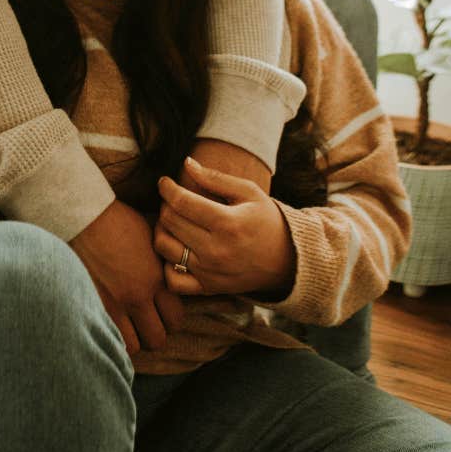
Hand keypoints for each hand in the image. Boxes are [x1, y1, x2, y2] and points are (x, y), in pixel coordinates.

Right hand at [69, 200, 176, 355]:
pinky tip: (109, 325)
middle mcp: (137, 296)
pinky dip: (111, 336)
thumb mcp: (150, 237)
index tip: (162, 312)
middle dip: (153, 332)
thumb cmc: (118, 220)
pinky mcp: (92, 305)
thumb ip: (162, 264)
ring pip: (133, 346)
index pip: (175, 319)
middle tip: (145, 322)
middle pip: (157, 339)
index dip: (170, 319)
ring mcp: (113, 304)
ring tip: (126, 325)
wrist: (83, 215)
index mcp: (156, 278)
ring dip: (131, 338)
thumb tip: (174, 274)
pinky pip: (107, 338)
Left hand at [154, 157, 295, 297]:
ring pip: (164, 248)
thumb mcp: (249, 192)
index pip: (181, 202)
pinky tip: (177, 250)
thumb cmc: (267, 220)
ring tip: (172, 221)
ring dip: (162, 230)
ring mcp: (210, 272)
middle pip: (170, 222)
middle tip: (173, 199)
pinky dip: (167, 264)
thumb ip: (216, 178)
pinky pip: (173, 280)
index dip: (167, 188)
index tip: (164, 182)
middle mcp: (216, 250)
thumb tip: (187, 163)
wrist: (289, 260)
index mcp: (227, 223)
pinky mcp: (208, 288)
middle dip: (165, 205)